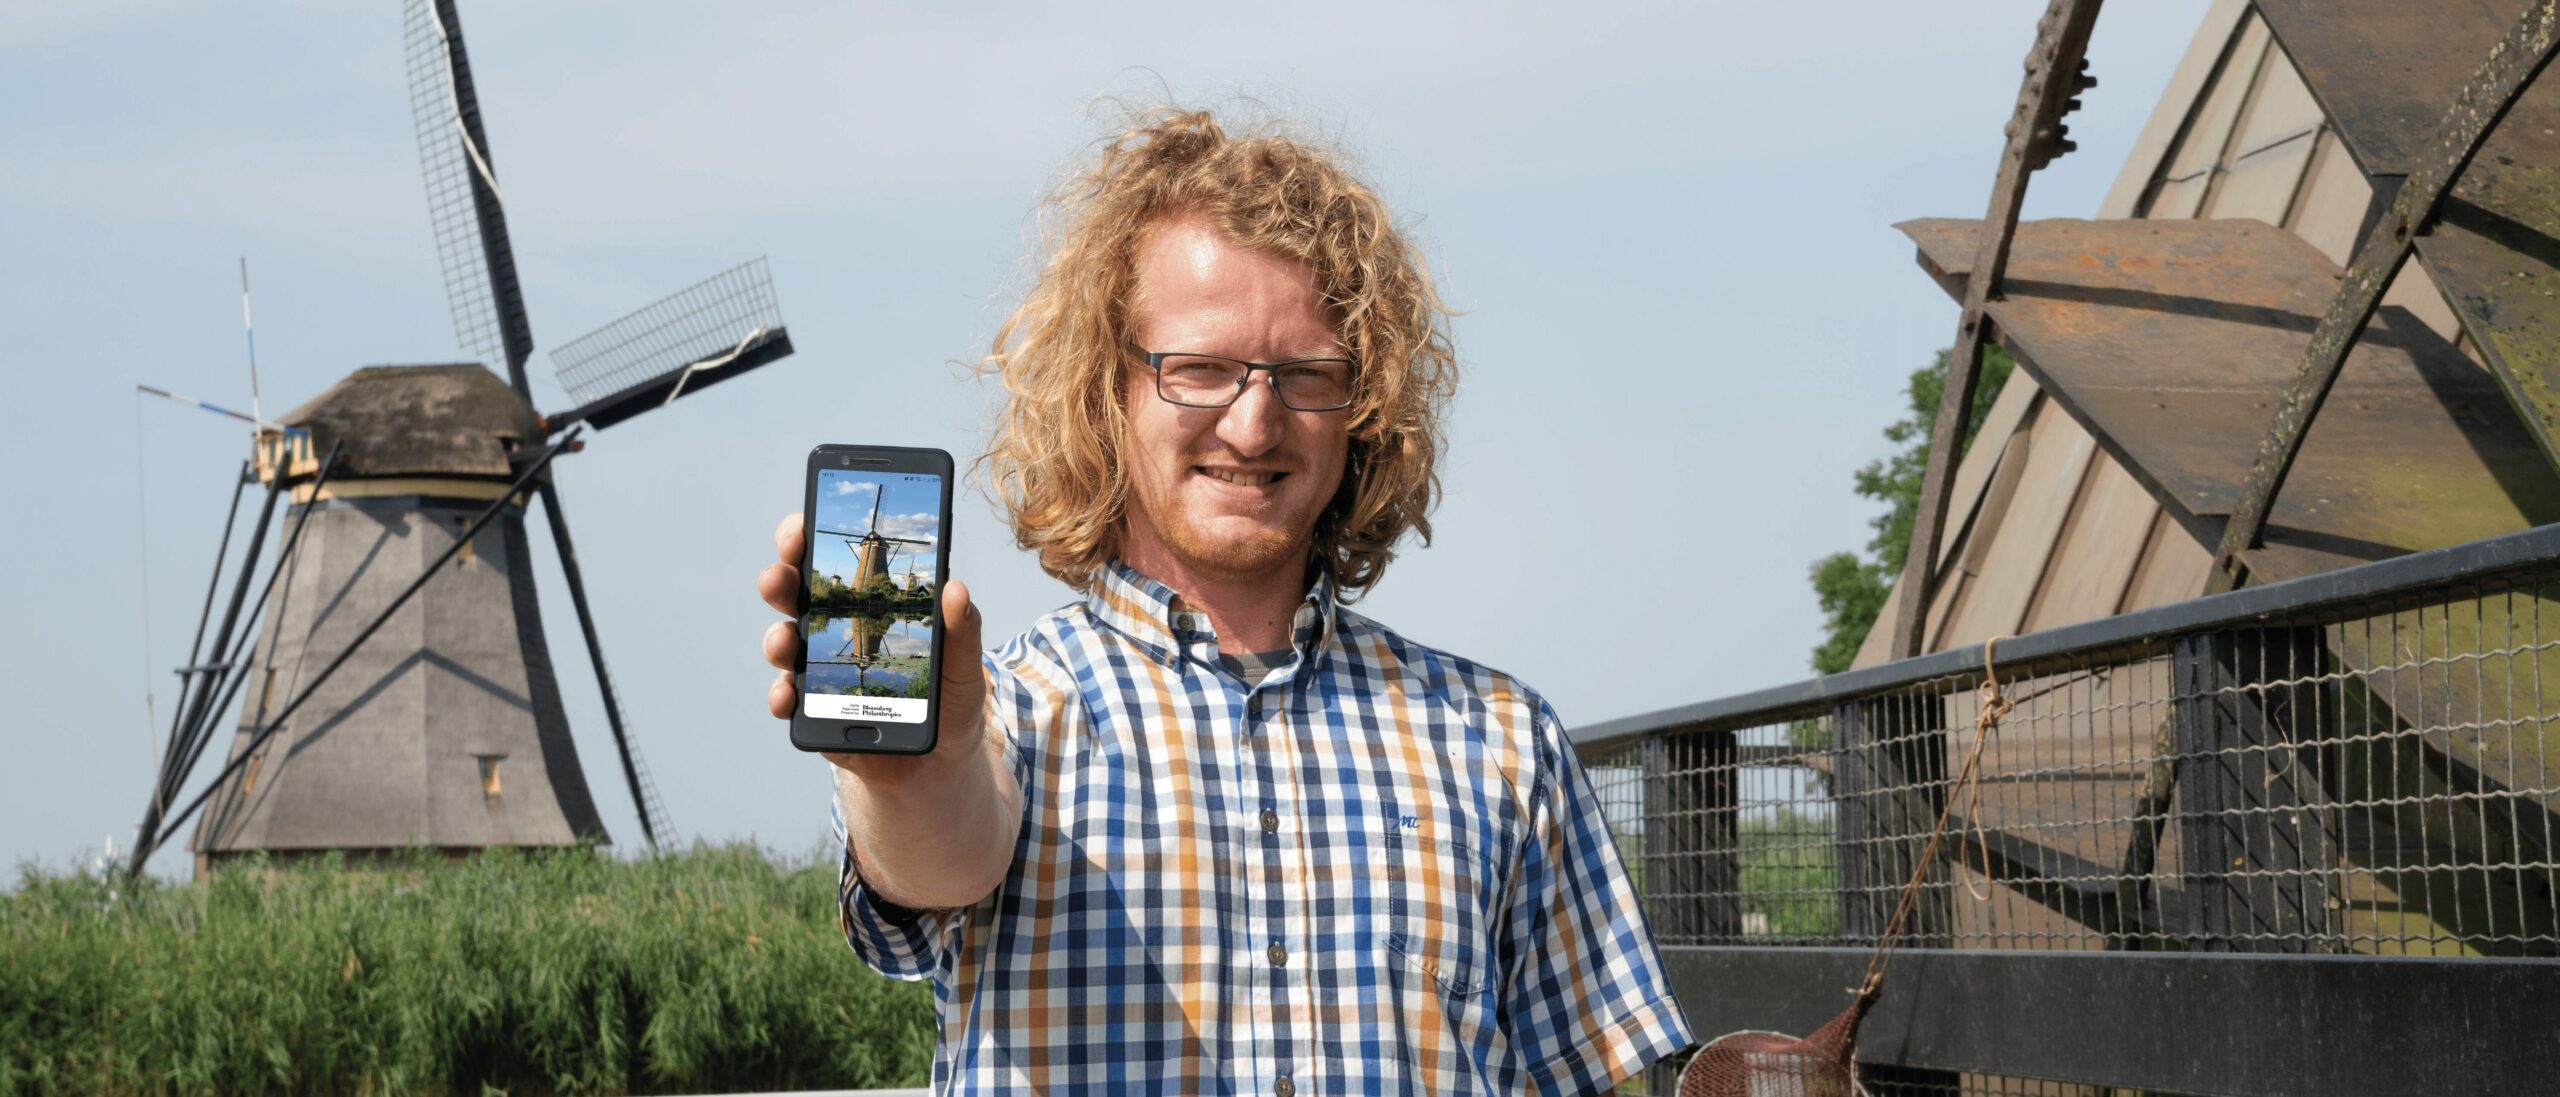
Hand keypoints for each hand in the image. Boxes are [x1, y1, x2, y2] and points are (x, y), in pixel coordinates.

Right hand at [759, 512, 986, 777]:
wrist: (940, 764)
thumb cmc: (951, 702)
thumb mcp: (965, 665)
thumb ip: (962, 629)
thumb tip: (956, 588)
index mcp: (868, 606)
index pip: (831, 561)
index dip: (808, 539)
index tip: (801, 526)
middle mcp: (835, 631)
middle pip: (796, 596)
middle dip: (781, 581)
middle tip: (780, 576)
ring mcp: (818, 672)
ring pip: (785, 645)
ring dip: (776, 639)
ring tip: (784, 642)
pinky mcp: (815, 714)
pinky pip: (789, 702)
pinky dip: (782, 696)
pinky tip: (788, 694)